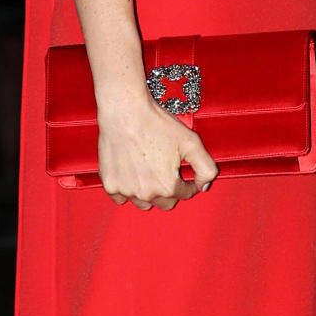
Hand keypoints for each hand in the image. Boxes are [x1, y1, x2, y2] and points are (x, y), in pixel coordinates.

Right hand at [97, 91, 217, 210]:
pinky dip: (128, 189)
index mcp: (167, 186)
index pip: (185, 195)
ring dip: (149, 193)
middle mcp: (146, 194)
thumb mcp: (191, 142)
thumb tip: (204, 186)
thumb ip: (205, 168)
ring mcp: (126, 191)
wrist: (125, 112)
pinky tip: (133, 173)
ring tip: (150, 171)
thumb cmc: (155, 124)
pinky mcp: (110, 185)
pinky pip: (121, 197)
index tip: (185, 175)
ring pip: (143, 203)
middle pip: (165, 203)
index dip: (188, 184)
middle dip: (170, 191)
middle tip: (168, 170)